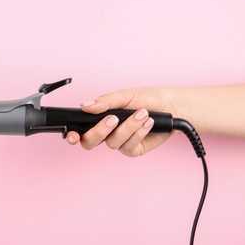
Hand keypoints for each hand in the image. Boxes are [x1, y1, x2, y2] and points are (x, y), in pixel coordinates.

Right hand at [66, 87, 185, 156]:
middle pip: (90, 142)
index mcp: (99, 119)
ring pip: (113, 143)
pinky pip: (129, 147)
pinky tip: (148, 123)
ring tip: (142, 114)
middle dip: (100, 131)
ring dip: (128, 127)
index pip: (80, 131)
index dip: (72, 136)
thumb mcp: (124, 96)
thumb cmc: (147, 98)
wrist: (171, 107)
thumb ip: (104, 102)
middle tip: (113, 119)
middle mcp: (107, 132)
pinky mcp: (133, 150)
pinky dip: (139, 133)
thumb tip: (85, 105)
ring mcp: (120, 142)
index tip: (72, 136)